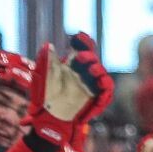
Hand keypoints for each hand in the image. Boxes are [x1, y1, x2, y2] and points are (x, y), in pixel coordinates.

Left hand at [26, 32, 112, 146]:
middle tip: (79, 57)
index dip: (82, 41)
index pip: (81, 48)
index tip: (79, 37)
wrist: (51, 114)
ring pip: (101, 72)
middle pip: (91, 59)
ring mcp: (90, 83)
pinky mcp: (96, 96)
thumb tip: (49, 45)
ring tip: (91, 70)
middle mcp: (82, 71)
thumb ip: (48, 61)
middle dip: (87, 56)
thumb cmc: (46, 94)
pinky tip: (100, 82)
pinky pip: (106, 89)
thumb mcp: (45, 76)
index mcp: (71, 63)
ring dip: (97, 69)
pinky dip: (105, 84)